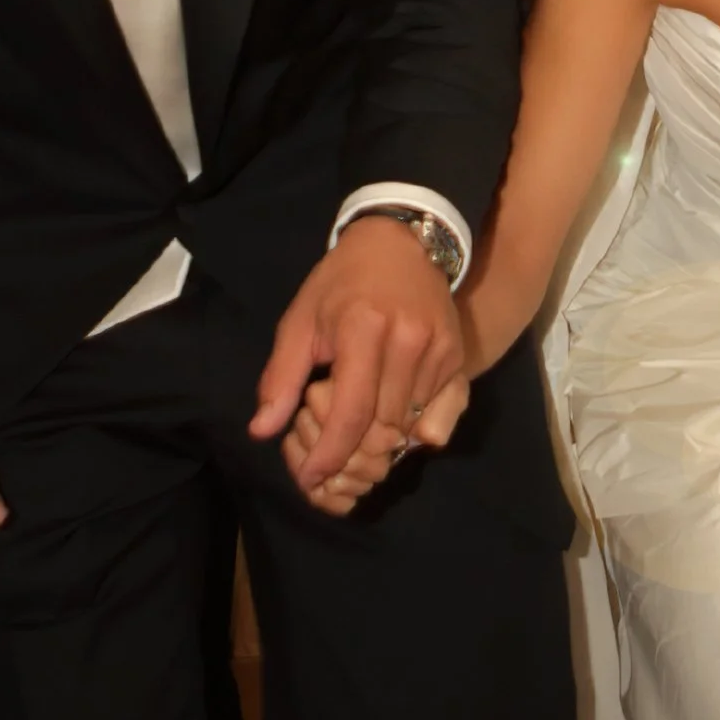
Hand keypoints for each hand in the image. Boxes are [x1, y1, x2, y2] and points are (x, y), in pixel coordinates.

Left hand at [251, 215, 463, 498]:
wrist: (400, 242)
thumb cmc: (341, 282)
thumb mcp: (300, 320)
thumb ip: (281, 378)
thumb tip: (262, 431)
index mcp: (364, 328)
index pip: (351, 412)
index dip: (329, 454)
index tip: (310, 477)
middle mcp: (409, 340)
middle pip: (384, 427)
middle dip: (354, 456)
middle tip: (330, 462)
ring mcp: (440, 349)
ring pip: (411, 426)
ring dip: (381, 445)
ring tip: (354, 441)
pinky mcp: (457, 356)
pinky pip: (436, 412)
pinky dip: (409, 430)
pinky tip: (387, 424)